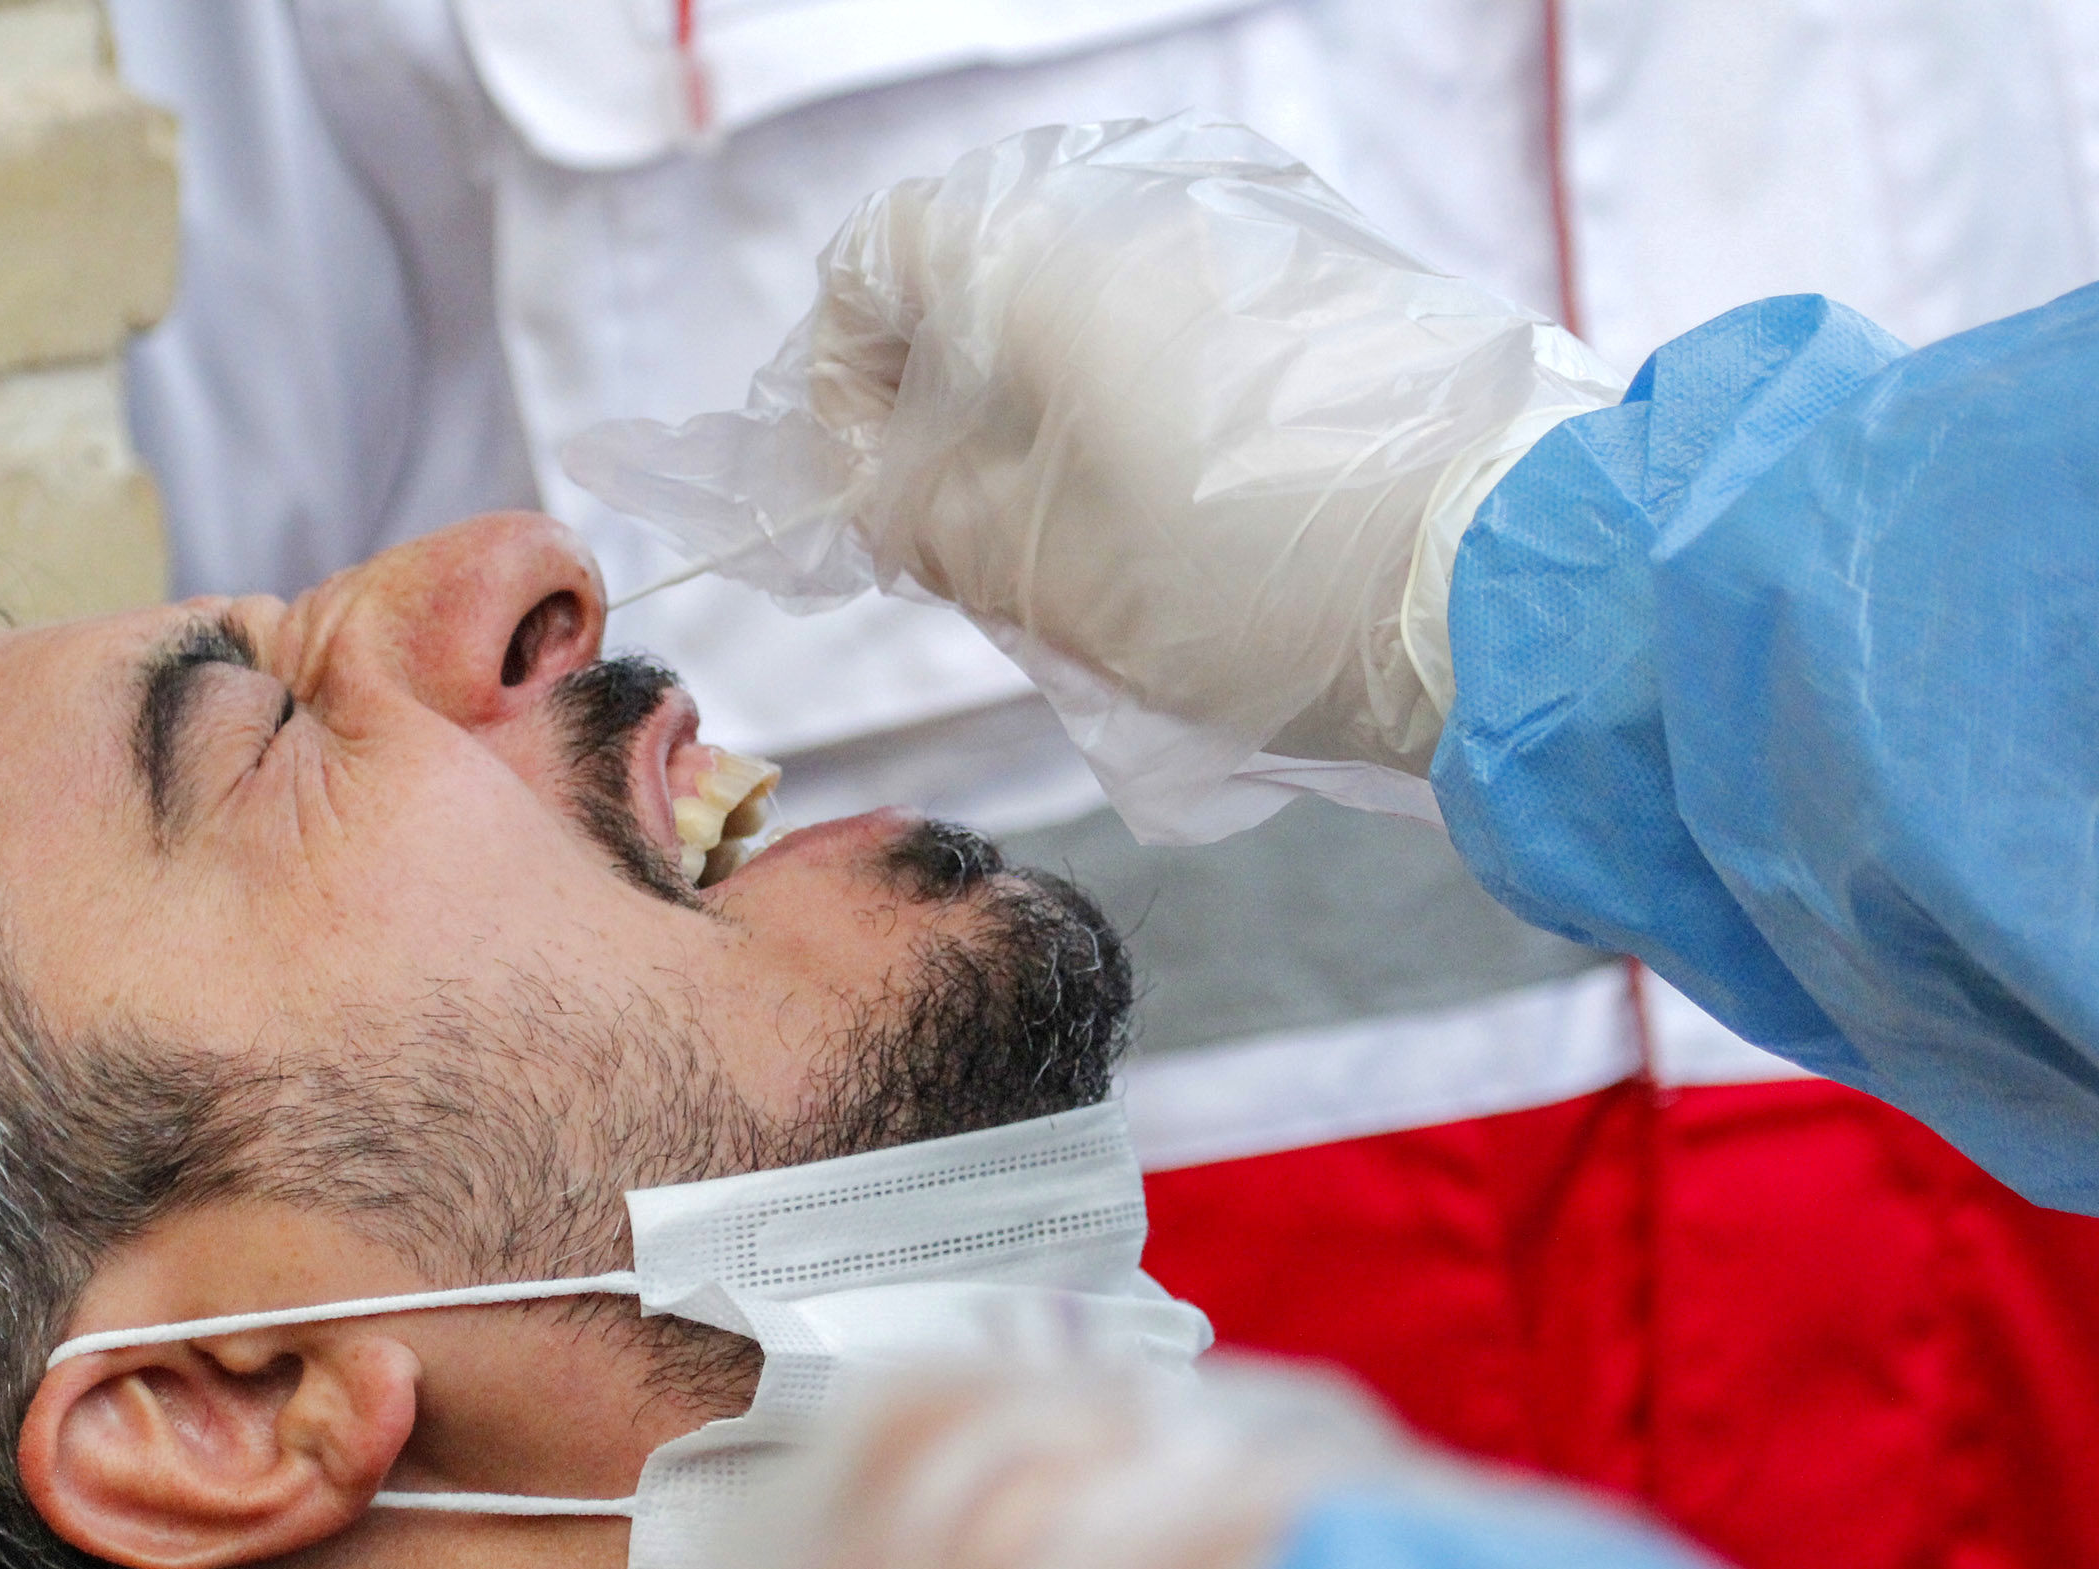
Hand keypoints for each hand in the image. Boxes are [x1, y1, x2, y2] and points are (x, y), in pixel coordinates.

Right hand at [570, 117, 1621, 840]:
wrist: (1507, 581)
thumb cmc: (1257, 582)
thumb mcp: (1044, 578)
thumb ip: (926, 518)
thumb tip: (888, 490)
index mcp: (1045, 256)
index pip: (876, 257)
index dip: (841, 380)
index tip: (869, 493)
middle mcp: (1145, 204)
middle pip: (982, 272)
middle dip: (945, 399)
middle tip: (961, 531)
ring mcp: (1255, 225)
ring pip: (1091, 295)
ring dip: (1049, 404)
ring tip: (1078, 539)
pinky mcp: (1339, 272)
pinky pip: (1192, 312)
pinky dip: (1148, 394)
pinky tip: (1184, 505)